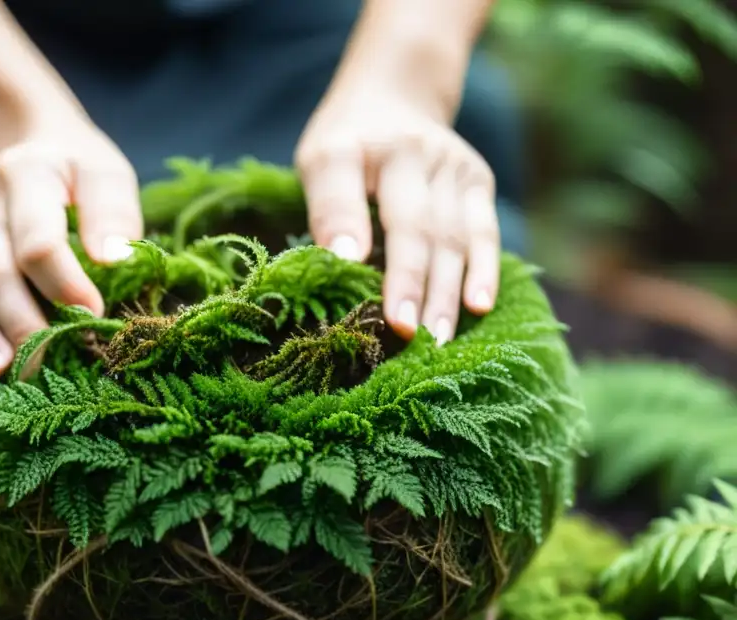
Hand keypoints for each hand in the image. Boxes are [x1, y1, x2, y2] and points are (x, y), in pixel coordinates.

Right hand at [0, 114, 142, 376]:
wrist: (25, 146)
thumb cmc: (75, 170)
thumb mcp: (104, 174)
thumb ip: (113, 213)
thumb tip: (115, 259)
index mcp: (25, 176)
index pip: (38, 242)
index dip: (65, 284)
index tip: (94, 314)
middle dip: (24, 325)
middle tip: (49, 362)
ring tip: (3, 370)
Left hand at [295, 86, 500, 344]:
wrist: (397, 95)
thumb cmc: (349, 146)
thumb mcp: (320, 162)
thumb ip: (328, 209)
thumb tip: (344, 261)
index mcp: (357, 147)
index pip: (348, 197)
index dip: (348, 234)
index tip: (348, 275)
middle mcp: (413, 151)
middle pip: (412, 226)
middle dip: (409, 283)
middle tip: (405, 334)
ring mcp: (453, 165)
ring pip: (452, 235)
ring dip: (445, 291)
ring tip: (437, 340)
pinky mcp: (479, 180)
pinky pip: (484, 232)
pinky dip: (483, 271)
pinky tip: (479, 307)